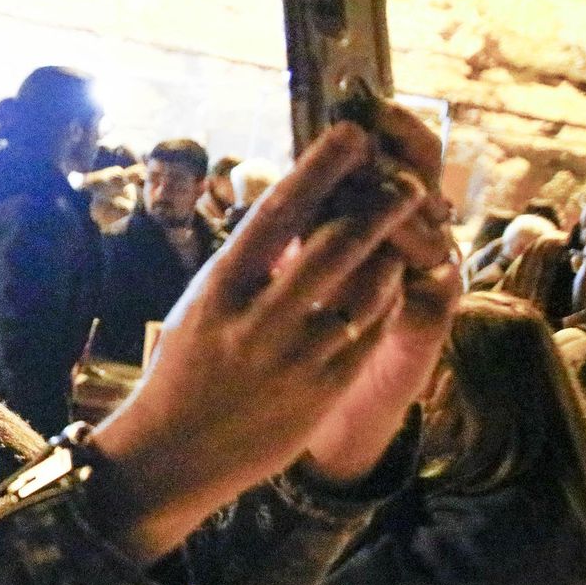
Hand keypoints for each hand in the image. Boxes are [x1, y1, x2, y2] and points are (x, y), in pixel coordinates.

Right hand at [89, 118, 450, 557]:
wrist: (175, 452)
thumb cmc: (185, 366)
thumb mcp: (200, 304)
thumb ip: (246, 262)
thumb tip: (290, 205)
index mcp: (220, 288)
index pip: (277, 214)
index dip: (319, 169)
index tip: (351, 133)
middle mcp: (259, 320)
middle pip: (337, 247)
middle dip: (380, 207)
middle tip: (407, 181)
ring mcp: (296, 358)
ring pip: (368, 290)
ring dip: (395, 252)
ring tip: (409, 228)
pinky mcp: (323, 391)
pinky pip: (373, 333)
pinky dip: (390, 299)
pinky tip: (398, 278)